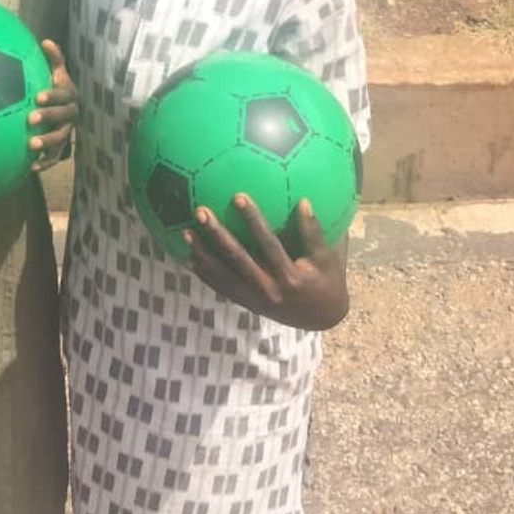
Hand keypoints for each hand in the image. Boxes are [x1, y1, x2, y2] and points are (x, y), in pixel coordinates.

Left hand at [28, 40, 77, 171]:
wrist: (66, 107)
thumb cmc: (56, 86)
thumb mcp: (58, 72)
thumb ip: (54, 58)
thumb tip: (45, 41)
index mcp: (70, 96)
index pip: (62, 96)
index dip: (52, 96)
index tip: (37, 96)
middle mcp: (71, 115)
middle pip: (63, 118)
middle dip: (47, 118)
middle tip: (29, 119)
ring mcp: (67, 132)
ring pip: (60, 140)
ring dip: (47, 143)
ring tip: (30, 146)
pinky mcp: (62, 147)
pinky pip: (55, 157)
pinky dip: (44, 164)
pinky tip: (29, 168)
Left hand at [185, 195, 348, 330]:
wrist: (321, 316)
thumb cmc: (327, 278)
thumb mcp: (328, 257)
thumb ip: (314, 232)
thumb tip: (303, 200)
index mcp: (289, 276)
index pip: (268, 243)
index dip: (253, 220)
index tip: (237, 196)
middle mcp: (268, 289)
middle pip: (237, 259)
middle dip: (217, 234)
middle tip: (200, 211)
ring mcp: (254, 298)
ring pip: (223, 275)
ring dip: (203, 253)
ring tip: (185, 232)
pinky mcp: (246, 303)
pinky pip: (221, 287)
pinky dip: (205, 273)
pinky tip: (187, 256)